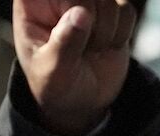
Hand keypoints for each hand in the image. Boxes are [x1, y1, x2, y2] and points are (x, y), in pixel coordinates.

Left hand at [14, 0, 136, 135]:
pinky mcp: (112, 12)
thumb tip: (82, 13)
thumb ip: (65, 42)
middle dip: (93, 25)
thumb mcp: (54, 69)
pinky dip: (123, 34)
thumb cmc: (55, 84)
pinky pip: (127, 10)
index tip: (70, 34)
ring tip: (92, 50)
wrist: (79, 100)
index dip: (72, 10)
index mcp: (32, 4)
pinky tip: (108, 46)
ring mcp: (87, 3)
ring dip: (108, 33)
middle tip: (84, 48)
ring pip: (110, 1)